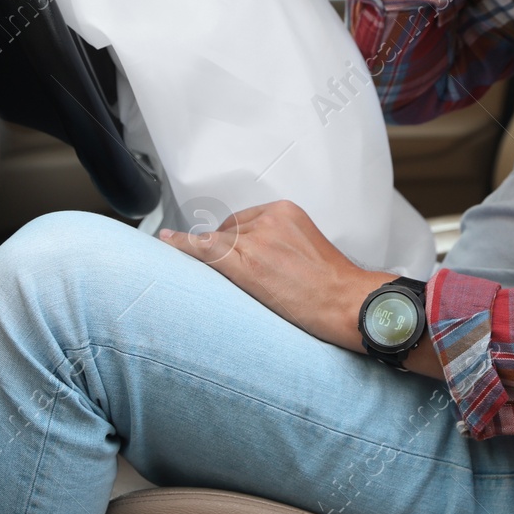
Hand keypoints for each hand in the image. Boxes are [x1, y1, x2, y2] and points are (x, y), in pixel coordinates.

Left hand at [158, 201, 443, 378]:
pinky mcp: (244, 262)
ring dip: (210, 259)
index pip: (245, 221)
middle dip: (225, 250)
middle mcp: (268, 218)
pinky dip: (182, 246)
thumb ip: (280, 242)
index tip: (224, 248)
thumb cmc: (334, 286)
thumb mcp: (307, 249)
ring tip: (207, 273)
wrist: (347, 302)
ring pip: (216, 243)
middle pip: (228, 230)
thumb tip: (256, 257)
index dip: (233, 240)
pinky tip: (167, 243)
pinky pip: (205, 249)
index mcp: (286, 211)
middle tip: (234, 276)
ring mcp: (255, 239)